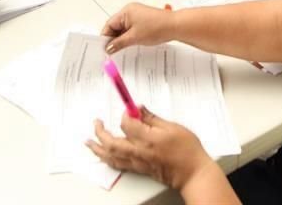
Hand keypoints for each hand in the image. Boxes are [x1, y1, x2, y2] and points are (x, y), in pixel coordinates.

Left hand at [86, 107, 213, 190]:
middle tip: (96, 122)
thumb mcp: (173, 127)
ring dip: (97, 148)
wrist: (192, 173)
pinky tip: (103, 155)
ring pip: (110, 156)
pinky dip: (107, 158)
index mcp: (148, 139)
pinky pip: (118, 164)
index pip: (127, 124)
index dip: (125, 114)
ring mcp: (137, 163)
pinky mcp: (139, 169)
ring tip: (89, 141)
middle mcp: (139, 152)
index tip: (129, 109)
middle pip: (111, 142)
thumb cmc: (187, 150)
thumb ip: (152, 118)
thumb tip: (138, 108)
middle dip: (100, 131)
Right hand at [102, 2, 175, 52]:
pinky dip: (130, 37)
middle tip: (113, 52)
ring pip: (124, 29)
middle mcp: (130, 11)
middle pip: (116, 26)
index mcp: (126, 12)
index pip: (109, 25)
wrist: (175, 26)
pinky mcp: (144, 20)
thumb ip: (119, 43)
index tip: (105, 49)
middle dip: (114, 39)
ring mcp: (138, 15)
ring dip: (123, 39)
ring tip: (123, 50)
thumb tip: (109, 47)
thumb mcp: (134, 38)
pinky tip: (131, 45)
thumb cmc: (157, 27)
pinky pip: (132, 29)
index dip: (106, 37)